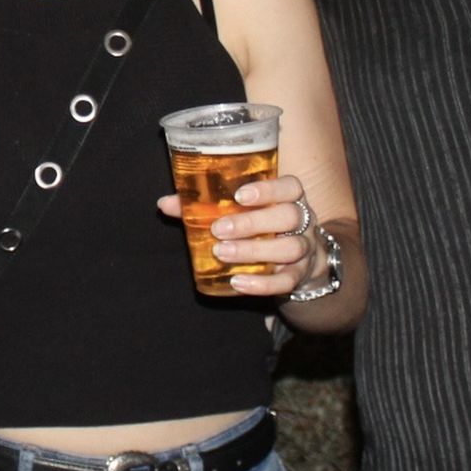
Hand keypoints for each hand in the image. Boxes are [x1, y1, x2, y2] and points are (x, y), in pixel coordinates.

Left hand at [157, 175, 320, 297]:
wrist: (300, 258)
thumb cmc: (263, 224)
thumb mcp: (244, 211)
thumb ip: (206, 205)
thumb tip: (165, 203)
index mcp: (290, 197)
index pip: (290, 186)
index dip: (269, 189)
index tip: (240, 195)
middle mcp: (303, 221)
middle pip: (289, 216)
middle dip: (253, 223)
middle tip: (219, 229)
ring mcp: (304, 249)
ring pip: (290, 248)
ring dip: (254, 251)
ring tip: (222, 253)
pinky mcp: (299, 275)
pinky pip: (287, 281)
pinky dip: (262, 284)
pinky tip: (238, 282)